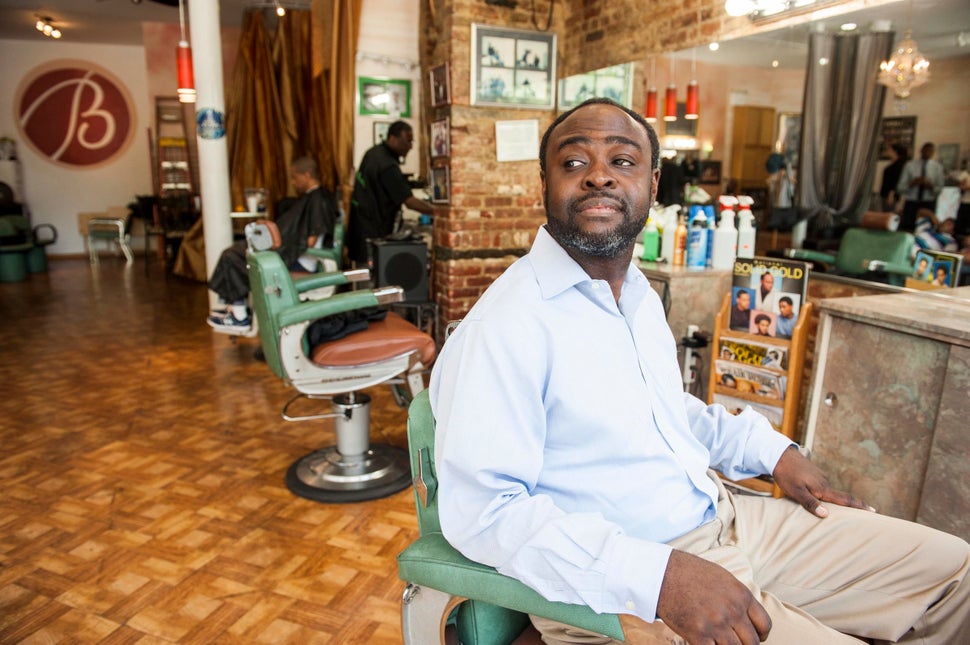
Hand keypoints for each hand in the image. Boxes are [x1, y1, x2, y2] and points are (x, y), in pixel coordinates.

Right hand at [655, 550, 770, 643]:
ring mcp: (716, 624)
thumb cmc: (690, 572)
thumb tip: (745, 614)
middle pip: (752, 643)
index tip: (755, 637)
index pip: (764, 625)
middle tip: (735, 643)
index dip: (761, 635)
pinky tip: (706, 644)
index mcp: (741, 595)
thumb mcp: (722, 577)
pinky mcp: (698, 634)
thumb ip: (737, 596)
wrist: (663, 572)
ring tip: (719, 643)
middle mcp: (732, 611)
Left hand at [772, 446, 874, 516]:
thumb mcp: (795, 492)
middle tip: (868, 514)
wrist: (779, 455)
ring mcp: (820, 478)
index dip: (859, 506)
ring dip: (837, 502)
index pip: (845, 499)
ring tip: (847, 513)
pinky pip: (823, 488)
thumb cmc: (786, 474)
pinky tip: (825, 501)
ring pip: (831, 493)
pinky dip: (827, 496)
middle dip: (853, 506)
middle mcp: (824, 483)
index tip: (874, 511)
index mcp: (822, 488)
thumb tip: (826, 514)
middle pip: (841, 497)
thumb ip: (810, 503)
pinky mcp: (814, 476)